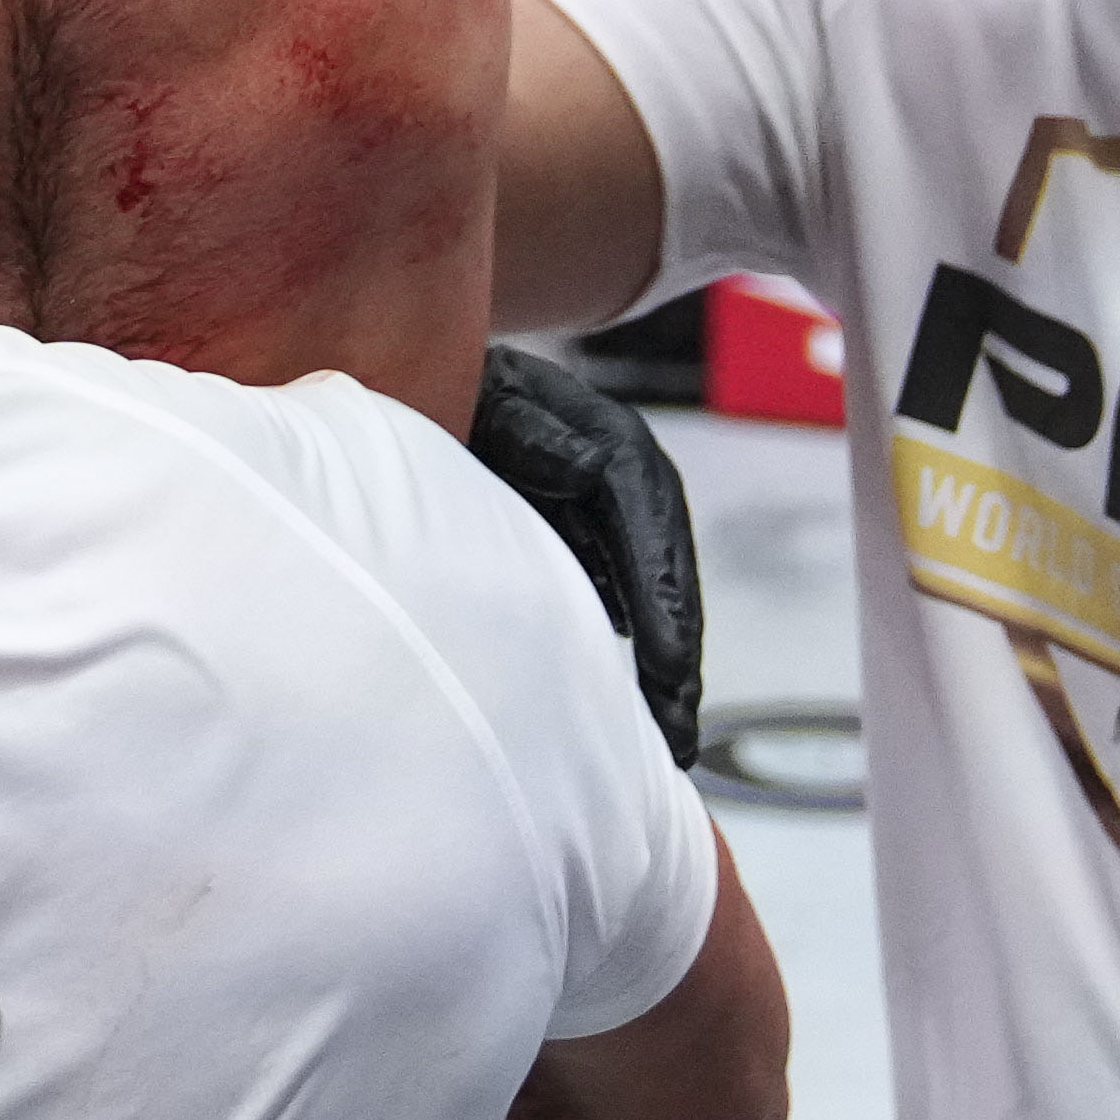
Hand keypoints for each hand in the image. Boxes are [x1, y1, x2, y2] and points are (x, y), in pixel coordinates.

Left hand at [469, 336, 714, 766]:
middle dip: (676, 653)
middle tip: (679, 732)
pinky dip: (633, 649)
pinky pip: (623, 597)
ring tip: (669, 739)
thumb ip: (536, 433)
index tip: (670, 665)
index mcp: (610, 440)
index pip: (651, 519)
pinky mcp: (590, 538)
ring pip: (651, 593)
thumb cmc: (462, 391)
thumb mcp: (495, 402)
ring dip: (664, 664)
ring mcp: (613, 511)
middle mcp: (625, 478)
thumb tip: (589, 468)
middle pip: (665, 570)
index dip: (662, 594)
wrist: (440, 380)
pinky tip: (631, 707)